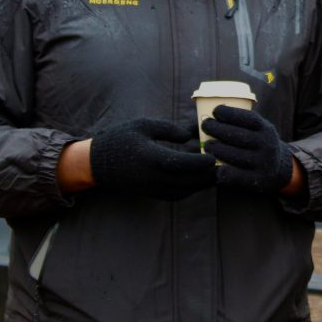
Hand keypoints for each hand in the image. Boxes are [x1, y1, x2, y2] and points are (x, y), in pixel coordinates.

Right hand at [89, 118, 215, 200]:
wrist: (97, 164)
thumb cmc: (121, 139)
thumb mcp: (144, 126)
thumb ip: (169, 129)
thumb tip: (191, 134)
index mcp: (153, 158)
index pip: (185, 163)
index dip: (203, 161)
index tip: (215, 154)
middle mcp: (155, 177)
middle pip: (190, 181)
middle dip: (209, 174)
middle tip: (224, 163)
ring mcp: (154, 188)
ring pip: (186, 190)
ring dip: (203, 183)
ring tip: (217, 171)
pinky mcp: (153, 194)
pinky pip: (178, 195)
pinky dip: (192, 188)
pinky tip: (201, 179)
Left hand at [202, 105, 294, 192]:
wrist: (278, 169)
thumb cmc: (258, 144)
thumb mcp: (259, 130)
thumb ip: (243, 123)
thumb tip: (214, 113)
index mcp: (267, 130)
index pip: (248, 118)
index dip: (229, 113)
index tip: (215, 111)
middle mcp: (267, 145)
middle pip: (237, 135)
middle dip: (217, 129)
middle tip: (206, 125)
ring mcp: (263, 163)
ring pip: (233, 155)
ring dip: (215, 149)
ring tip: (207, 145)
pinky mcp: (257, 180)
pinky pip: (233, 176)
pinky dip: (220, 170)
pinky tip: (214, 166)